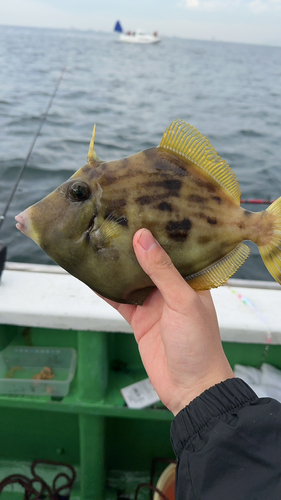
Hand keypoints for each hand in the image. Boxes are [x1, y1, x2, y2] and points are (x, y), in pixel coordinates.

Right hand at [102, 228, 233, 414]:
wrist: (190, 388)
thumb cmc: (198, 344)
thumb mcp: (182, 301)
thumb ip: (162, 270)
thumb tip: (143, 238)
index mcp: (191, 280)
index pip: (173, 249)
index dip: (158, 232)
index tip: (140, 212)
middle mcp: (172, 289)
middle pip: (149, 262)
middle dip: (133, 247)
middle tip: (114, 223)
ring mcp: (154, 305)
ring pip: (132, 279)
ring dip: (117, 267)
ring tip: (100, 244)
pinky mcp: (140, 321)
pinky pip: (120, 301)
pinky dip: (107, 290)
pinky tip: (93, 277)